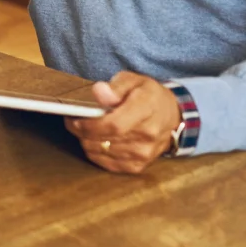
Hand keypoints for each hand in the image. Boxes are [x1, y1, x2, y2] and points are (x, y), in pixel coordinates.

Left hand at [65, 71, 182, 173]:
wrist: (172, 116)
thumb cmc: (148, 95)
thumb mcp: (133, 80)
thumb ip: (115, 86)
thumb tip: (99, 93)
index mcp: (146, 110)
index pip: (114, 125)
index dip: (90, 124)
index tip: (75, 118)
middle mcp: (147, 136)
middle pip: (104, 140)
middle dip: (81, 131)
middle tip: (73, 120)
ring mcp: (143, 154)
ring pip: (102, 152)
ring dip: (86, 141)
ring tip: (83, 128)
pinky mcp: (138, 165)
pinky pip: (108, 164)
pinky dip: (95, 153)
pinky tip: (94, 141)